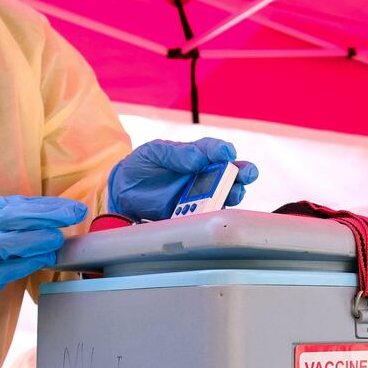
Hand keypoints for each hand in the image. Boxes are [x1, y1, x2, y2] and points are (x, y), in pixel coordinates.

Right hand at [0, 196, 87, 321]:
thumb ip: (15, 219)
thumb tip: (54, 212)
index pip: (18, 205)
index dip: (47, 206)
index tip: (73, 207)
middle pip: (12, 218)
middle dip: (46, 216)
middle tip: (73, 215)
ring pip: (6, 243)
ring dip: (36, 240)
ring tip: (57, 239)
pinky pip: (6, 269)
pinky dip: (26, 263)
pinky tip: (43, 259)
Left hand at [107, 137, 258, 221]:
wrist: (122, 191)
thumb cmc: (142, 165)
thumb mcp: (154, 152)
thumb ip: (175, 153)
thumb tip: (199, 158)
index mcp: (196, 155)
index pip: (215, 150)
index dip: (223, 151)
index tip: (226, 154)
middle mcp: (204, 175)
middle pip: (231, 174)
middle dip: (243, 172)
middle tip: (244, 174)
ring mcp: (200, 196)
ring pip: (225, 196)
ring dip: (232, 194)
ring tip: (232, 194)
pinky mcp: (191, 215)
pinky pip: (206, 217)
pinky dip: (212, 215)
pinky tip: (211, 212)